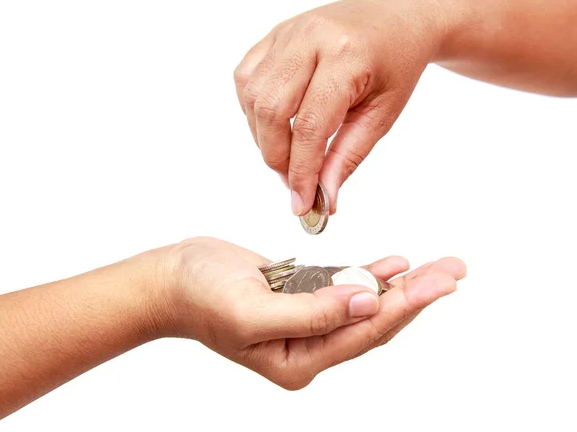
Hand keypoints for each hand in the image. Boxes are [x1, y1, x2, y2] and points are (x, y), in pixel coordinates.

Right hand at [149, 237, 465, 388]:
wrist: (172, 279)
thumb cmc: (200, 296)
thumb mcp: (251, 310)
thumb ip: (310, 312)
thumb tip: (365, 301)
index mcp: (299, 361)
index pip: (363, 332)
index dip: (404, 306)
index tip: (439, 283)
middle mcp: (309, 346)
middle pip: (374, 319)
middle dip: (416, 295)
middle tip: (454, 271)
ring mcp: (306, 322)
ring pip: (364, 302)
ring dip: (400, 284)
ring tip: (439, 267)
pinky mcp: (301, 297)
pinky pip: (343, 287)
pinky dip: (369, 274)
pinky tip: (395, 265)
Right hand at [234, 0, 445, 214]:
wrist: (399, 19)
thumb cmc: (397, 67)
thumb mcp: (383, 115)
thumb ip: (348, 156)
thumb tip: (324, 198)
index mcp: (347, 56)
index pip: (310, 126)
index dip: (301, 171)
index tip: (302, 203)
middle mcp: (311, 37)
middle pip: (272, 110)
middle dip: (276, 157)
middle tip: (293, 180)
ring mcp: (289, 31)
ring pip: (253, 95)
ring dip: (262, 135)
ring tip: (287, 152)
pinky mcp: (275, 33)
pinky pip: (247, 77)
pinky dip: (253, 108)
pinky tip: (274, 122)